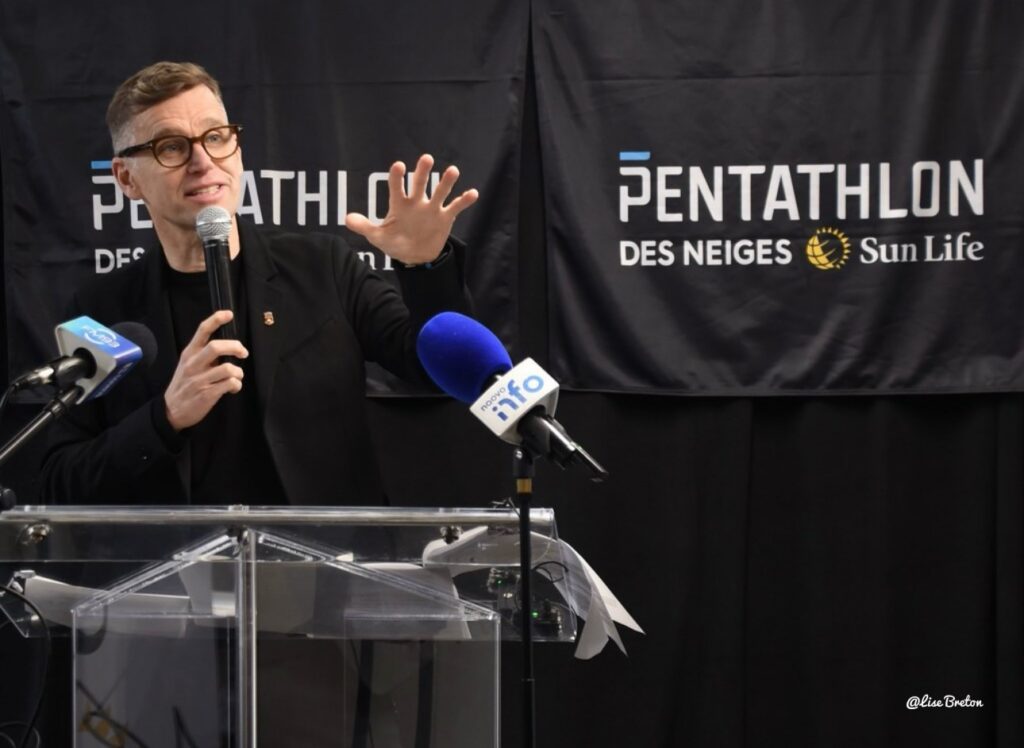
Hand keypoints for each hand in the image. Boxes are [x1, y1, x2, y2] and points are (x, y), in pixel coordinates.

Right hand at [164, 310, 248, 430]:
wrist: (171, 410)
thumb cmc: (184, 384)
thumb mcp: (187, 364)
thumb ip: (203, 354)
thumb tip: (228, 346)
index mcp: (189, 353)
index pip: (202, 331)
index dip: (216, 319)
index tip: (229, 314)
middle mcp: (193, 364)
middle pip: (216, 347)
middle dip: (235, 347)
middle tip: (243, 352)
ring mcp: (200, 380)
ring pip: (228, 368)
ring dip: (238, 372)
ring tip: (236, 376)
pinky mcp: (207, 394)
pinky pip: (230, 384)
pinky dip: (236, 385)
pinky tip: (232, 388)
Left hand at [345, 153, 478, 264]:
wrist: (415, 256)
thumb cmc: (395, 242)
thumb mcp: (378, 237)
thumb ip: (364, 227)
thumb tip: (347, 219)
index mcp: (399, 203)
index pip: (396, 186)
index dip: (397, 176)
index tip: (398, 166)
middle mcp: (416, 201)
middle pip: (420, 183)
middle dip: (422, 171)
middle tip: (426, 159)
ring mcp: (432, 208)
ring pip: (440, 191)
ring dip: (446, 181)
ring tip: (453, 170)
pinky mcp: (445, 217)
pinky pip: (455, 207)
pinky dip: (464, 200)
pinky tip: (473, 193)